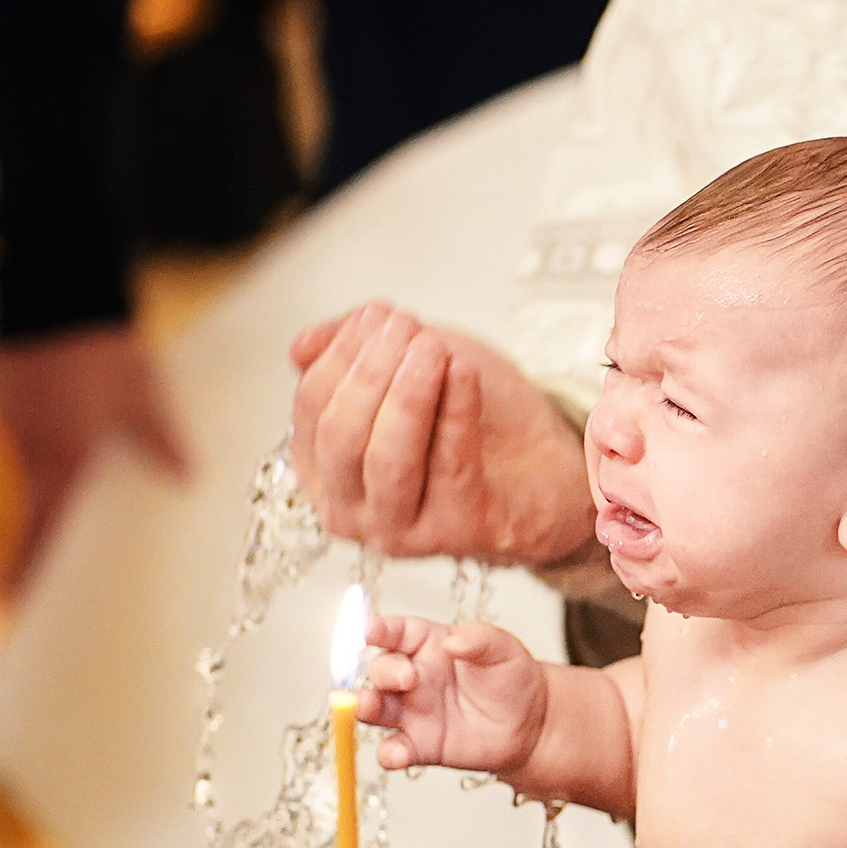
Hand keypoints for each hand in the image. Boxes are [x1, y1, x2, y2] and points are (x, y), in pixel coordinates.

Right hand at [0, 323, 191, 589]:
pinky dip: (30, 451)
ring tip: (50, 514)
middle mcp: (29, 448)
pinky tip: (50, 445)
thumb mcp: (143, 392)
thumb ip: (161, 438)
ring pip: (20, 476)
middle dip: (25, 549)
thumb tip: (186, 478)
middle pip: (24, 513)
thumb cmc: (102, 342)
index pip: (44, 531)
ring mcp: (5, 422)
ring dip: (34, 497)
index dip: (30, 571)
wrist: (54, 283)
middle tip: (28, 587)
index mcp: (66, 457)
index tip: (19, 604)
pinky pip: (14, 439)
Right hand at [289, 302, 595, 563]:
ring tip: (432, 347)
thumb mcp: (405, 367)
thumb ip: (352, 352)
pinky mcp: (458, 533)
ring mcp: (401, 531)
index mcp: (324, 470)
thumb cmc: (469, 417)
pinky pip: (449, 466)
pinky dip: (455, 412)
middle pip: (341, 436)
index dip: (340, 356)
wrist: (544, 465)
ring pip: (388, 459)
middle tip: (405, 325)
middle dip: (371, 372)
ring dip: (408, 395)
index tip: (376, 314)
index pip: (311, 409)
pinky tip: (463, 372)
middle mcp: (352, 511)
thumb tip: (302, 347)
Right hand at [356, 612, 549, 780]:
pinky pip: (393, 749)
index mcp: (428, 645)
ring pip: (374, 709)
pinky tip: (396, 754)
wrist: (528, 723)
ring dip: (365, 708)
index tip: (367, 631)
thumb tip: (453, 640)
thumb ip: (480, 639)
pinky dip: (389, 753)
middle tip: (408, 678)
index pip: (396, 632)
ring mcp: (411, 712)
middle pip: (380, 670)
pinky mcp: (419, 745)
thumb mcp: (504, 649)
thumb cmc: (510, 679)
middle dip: (386, 672)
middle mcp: (412, 677)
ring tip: (368, 707)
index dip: (378, 629)